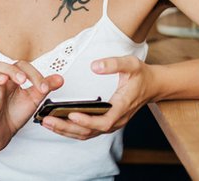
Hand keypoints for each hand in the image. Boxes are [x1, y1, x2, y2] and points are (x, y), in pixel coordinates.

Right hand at [0, 60, 63, 150]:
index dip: (32, 73)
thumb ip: (44, 88)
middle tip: (22, 79)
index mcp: (9, 79)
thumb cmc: (15, 112)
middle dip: (8, 68)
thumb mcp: (33, 100)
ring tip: (3, 80)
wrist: (3, 134)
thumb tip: (60, 78)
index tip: (44, 87)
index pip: (18, 65)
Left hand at [39, 55, 154, 139]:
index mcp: (122, 106)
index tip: (71, 114)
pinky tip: (56, 123)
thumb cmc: (140, 75)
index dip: (87, 120)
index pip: (104, 120)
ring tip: (46, 122)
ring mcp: (111, 123)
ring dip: (66, 130)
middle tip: (47, 120)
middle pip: (90, 131)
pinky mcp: (106, 123)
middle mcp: (116, 119)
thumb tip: (94, 66)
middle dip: (67, 127)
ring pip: (86, 134)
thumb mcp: (131, 64)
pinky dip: (71, 130)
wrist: (152, 86)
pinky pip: (87, 131)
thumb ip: (113, 64)